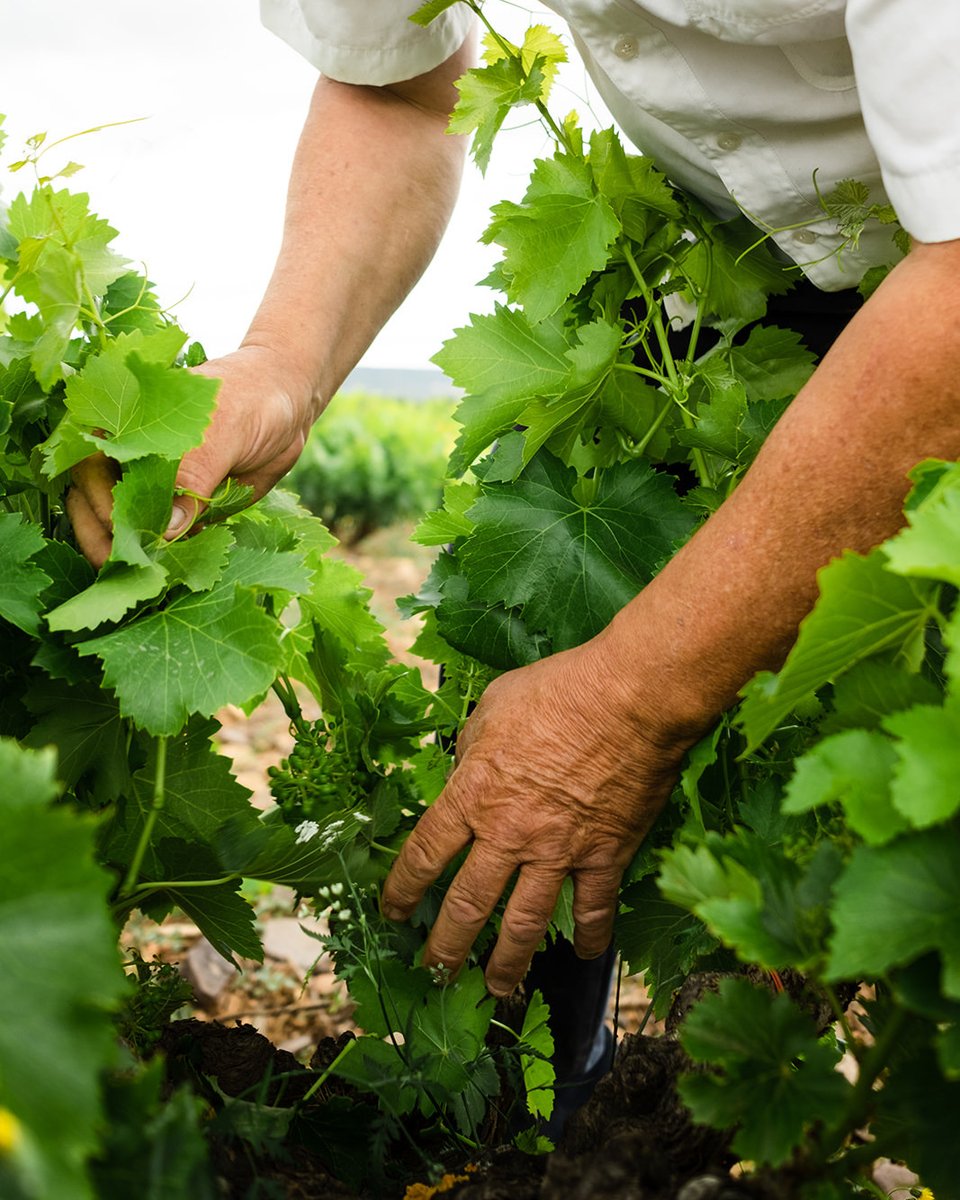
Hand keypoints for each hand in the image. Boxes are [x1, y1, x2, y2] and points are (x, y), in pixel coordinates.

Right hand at [67, 344, 318, 566]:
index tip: (118, 528)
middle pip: (99, 502)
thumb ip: (196, 472)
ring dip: (134, 554)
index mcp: (128, 426)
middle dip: (106, 537)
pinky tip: (175, 575)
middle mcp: (134, 458)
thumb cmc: (251, 398)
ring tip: (146, 579)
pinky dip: (169, 558)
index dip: (96, 499)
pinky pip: (169, 539)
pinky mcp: (186, 509)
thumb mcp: (224, 428)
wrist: (288, 403)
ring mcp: (159, 486)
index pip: (90, 466)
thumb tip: (167, 529)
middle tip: (123, 568)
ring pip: (130, 526)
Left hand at [380, 634, 689, 995]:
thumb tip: (466, 767)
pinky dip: (590, 937)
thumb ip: (473, 747)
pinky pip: (594, 908)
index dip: (403, 889)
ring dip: (507, 962)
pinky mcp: (605, 855)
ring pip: (525, 924)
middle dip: (446, 946)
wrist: (628, 698)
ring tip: (496, 990)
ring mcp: (558, 851)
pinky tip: (585, 956)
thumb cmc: (557, 690)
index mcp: (472, 795)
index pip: (424, 854)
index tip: (393, 911)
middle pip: (467, 905)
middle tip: (434, 972)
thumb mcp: (493, 706)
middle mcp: (508, 833)